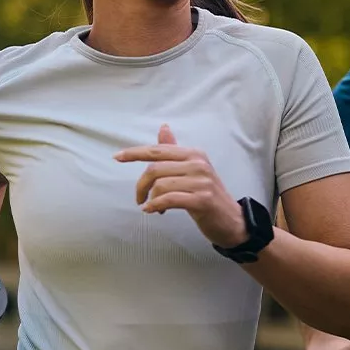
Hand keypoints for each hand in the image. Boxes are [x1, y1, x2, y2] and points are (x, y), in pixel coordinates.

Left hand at [114, 125, 247, 248]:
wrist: (232, 221)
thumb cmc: (207, 196)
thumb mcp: (192, 170)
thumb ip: (175, 151)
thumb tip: (163, 128)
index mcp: (194, 154)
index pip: (158, 150)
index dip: (135, 153)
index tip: (117, 157)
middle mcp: (198, 164)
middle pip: (155, 169)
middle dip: (141, 185)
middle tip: (138, 198)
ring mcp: (201, 182)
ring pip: (160, 185)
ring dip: (149, 199)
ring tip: (152, 207)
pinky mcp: (202, 199)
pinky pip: (169, 199)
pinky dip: (156, 205)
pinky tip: (152, 211)